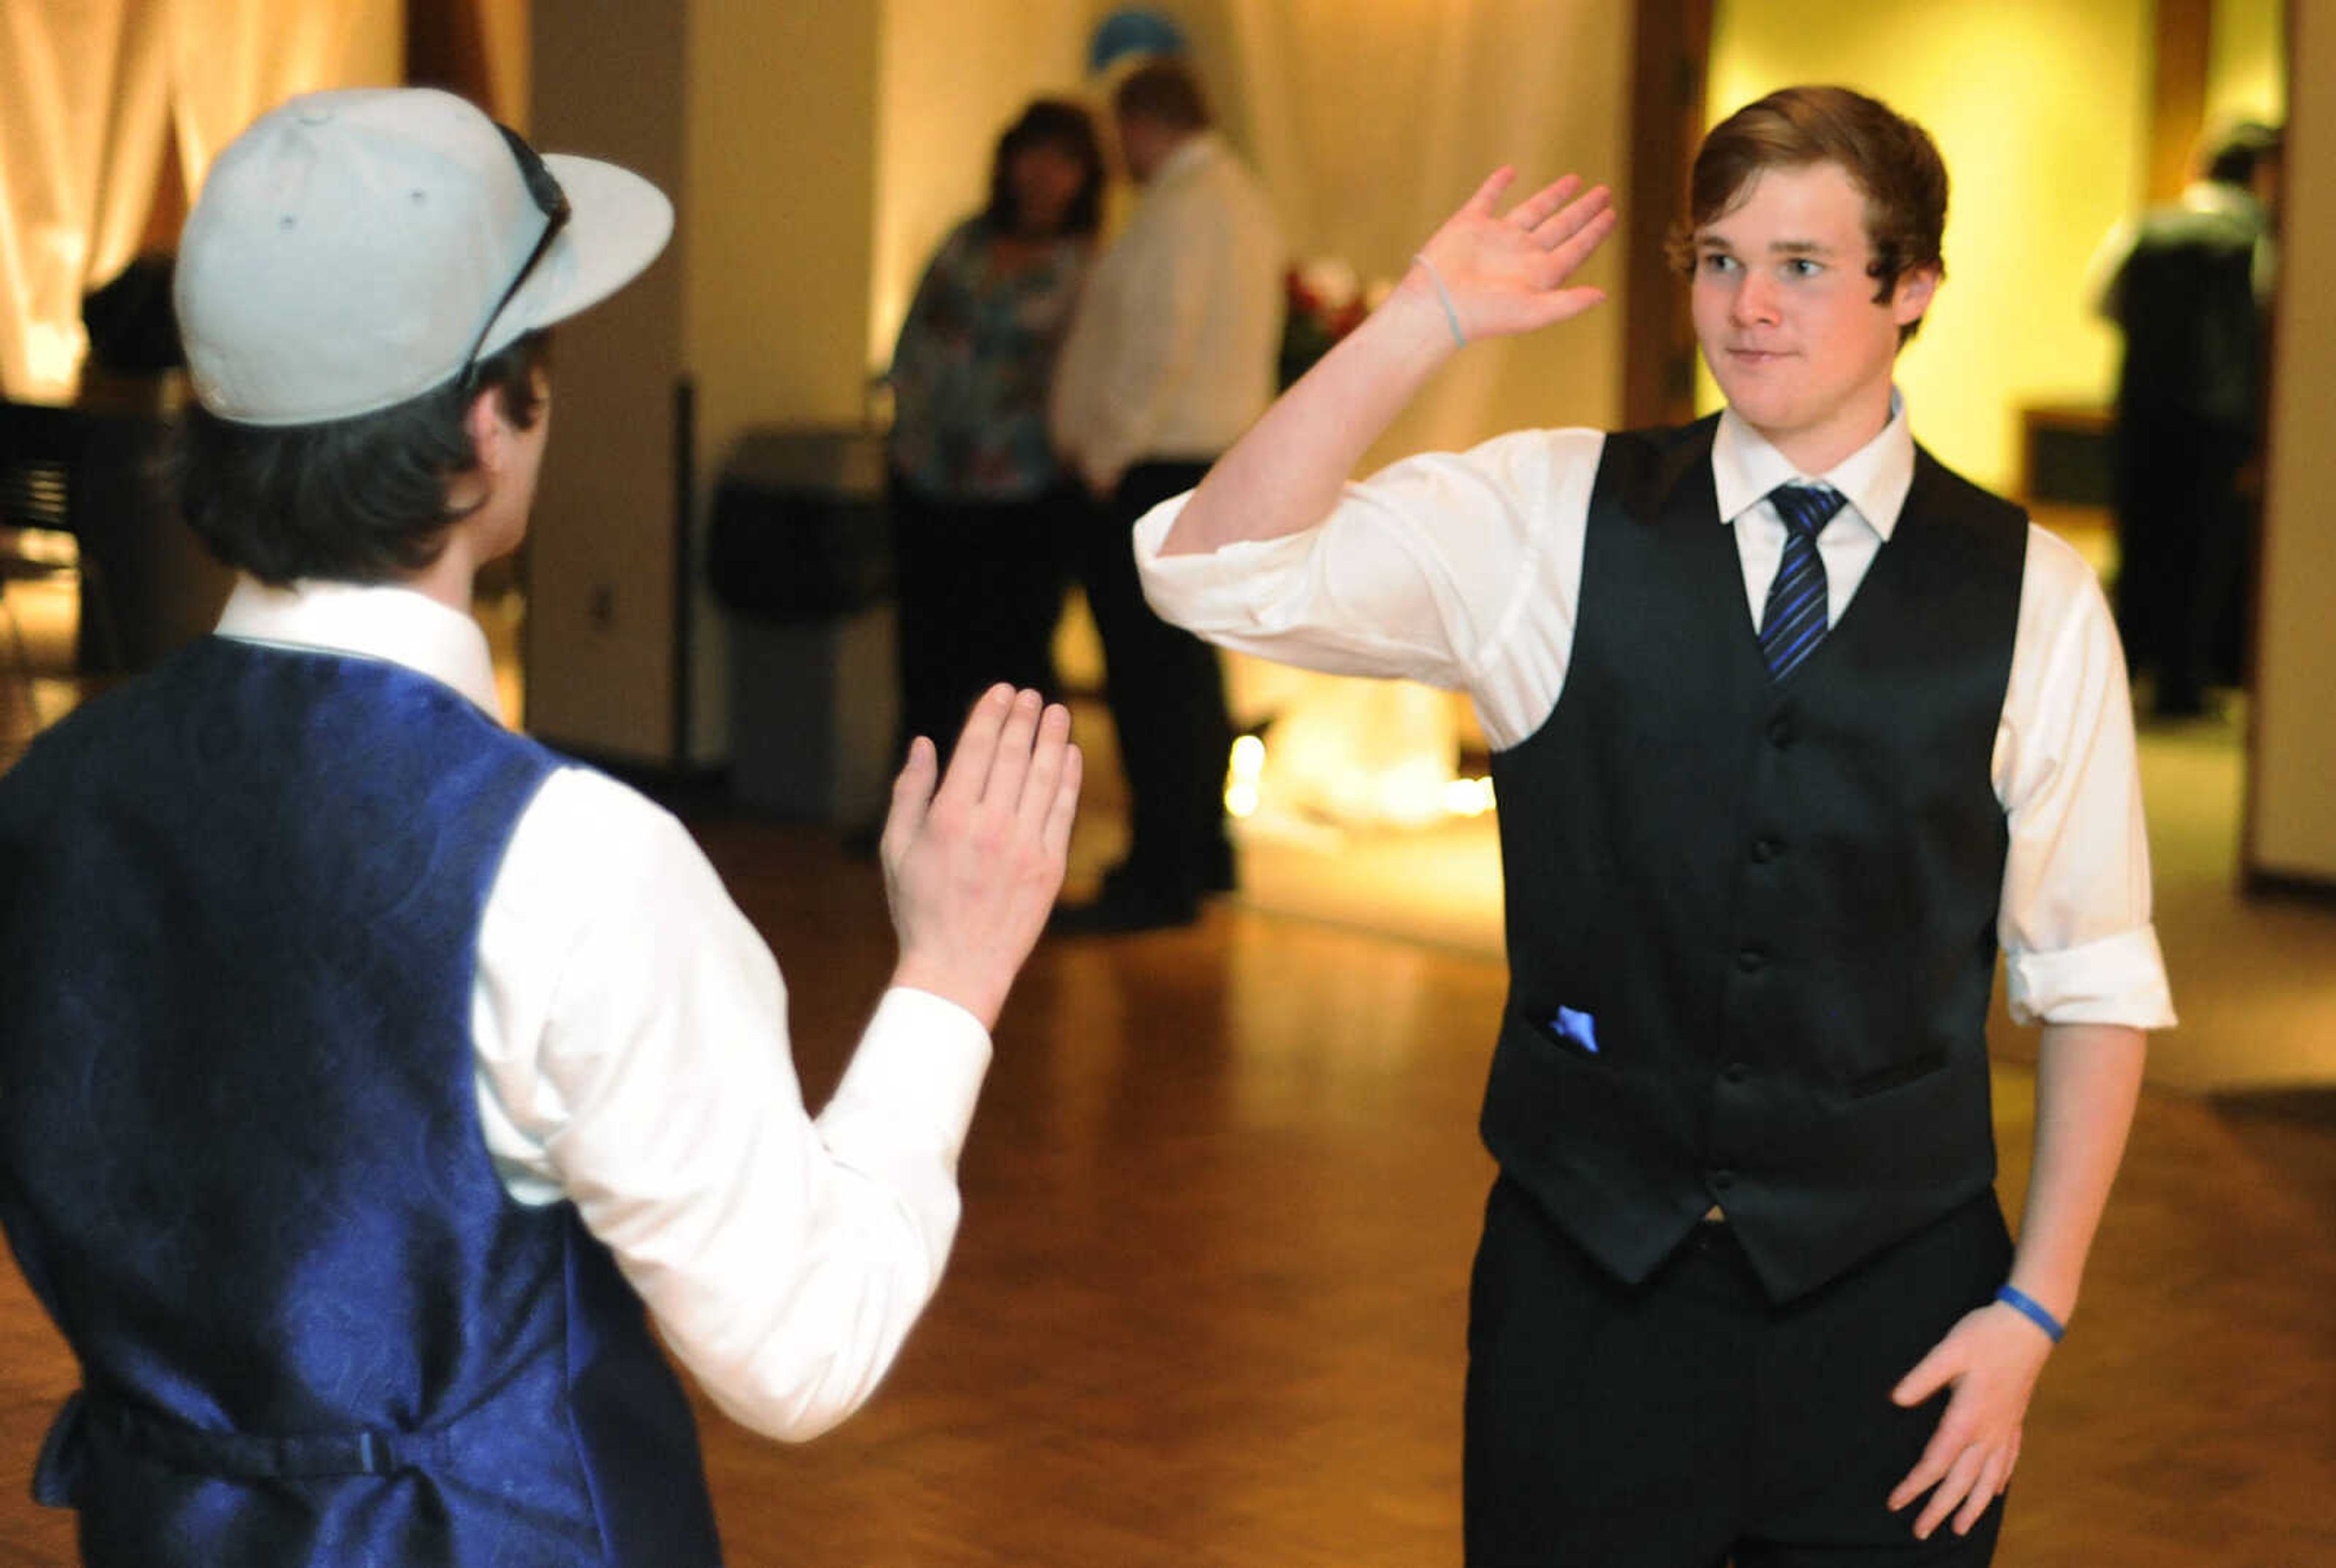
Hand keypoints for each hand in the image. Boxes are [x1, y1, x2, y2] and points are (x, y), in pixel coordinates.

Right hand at [882, 686, 1081, 1027]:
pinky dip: (1069, 778)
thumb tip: (922, 742)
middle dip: (1023, 718)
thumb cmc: (919, 908)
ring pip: (1043, 777)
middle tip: (1030, 695)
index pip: (976, 749)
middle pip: (1012, 756)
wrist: (958, 967)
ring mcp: (1024, 846)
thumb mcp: (896, 848)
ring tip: (1057, 712)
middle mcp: (989, 826)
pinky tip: (1070, 755)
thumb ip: (909, 792)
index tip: (1002, 692)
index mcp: (948, 818)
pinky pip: (1063, 811)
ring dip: (1052, 739)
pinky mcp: (1049, 867)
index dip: (991, 714)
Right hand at [1404, 168, 1618, 344]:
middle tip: (1604, 192)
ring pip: (1533, 209)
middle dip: (1583, 210)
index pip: (1575, 248)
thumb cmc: (1485, 315)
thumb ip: (1568, 303)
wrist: (1438, 305)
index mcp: (1538, 273)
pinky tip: (1510, 172)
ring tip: (1574, 180)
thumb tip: (1603, 296)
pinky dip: (1497, 184)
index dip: (1594, 232)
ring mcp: (1497, 237)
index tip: (1612, 215)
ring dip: (1553, 195)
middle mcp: (1521, 253)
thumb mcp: (1533, 312)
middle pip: (1561, 226)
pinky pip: (1487, 198)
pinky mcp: (1470, 224)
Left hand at [1887, 1301, 2055, 1538]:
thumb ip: (1922, 1377)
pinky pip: (2008, 1461)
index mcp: (1967, 1418)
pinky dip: (1999, 1481)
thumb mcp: (1948, 1350)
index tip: (1896, 1502)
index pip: (1936, 1462)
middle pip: (1961, 1481)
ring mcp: (2005, 1428)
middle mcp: (1988, 1431)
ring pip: (1988, 1479)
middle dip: (1940, 1509)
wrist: (2029, 1325)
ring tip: (1960, 1528)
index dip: (1915, 1485)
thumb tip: (1896, 1399)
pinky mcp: (2015, 1420)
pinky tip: (1995, 1492)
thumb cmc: (1986, 1335)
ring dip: (1972, 1506)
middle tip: (1921, 1532)